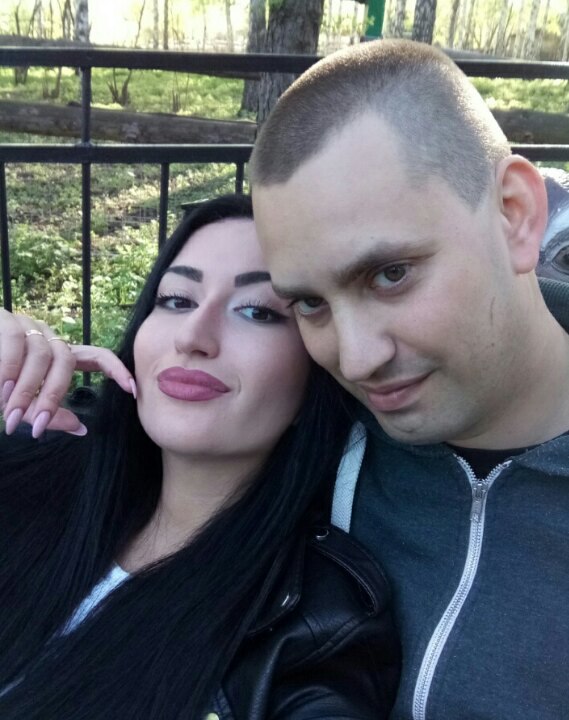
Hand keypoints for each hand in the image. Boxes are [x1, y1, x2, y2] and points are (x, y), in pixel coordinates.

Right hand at [0, 309, 135, 437]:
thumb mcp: (21, 403)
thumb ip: (48, 413)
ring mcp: (27, 325)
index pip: (98, 357)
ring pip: (41, 355)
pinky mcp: (4, 321)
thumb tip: (81, 429)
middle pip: (67, 361)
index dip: (117, 371)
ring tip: (11, 415)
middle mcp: (49, 336)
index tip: (132, 391)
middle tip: (35, 426)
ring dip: (26, 390)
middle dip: (52, 396)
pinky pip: (14, 344)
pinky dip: (8, 371)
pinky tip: (0, 391)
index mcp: (59, 354)